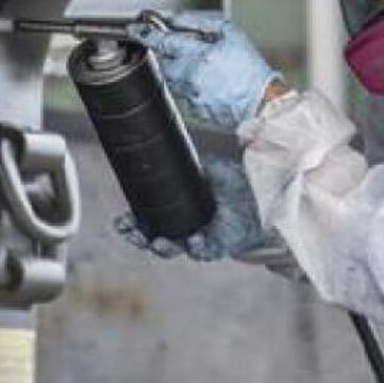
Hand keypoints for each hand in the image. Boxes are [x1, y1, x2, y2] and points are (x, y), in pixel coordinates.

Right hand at [114, 156, 266, 261]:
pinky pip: (202, 252)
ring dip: (162, 247)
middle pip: (152, 238)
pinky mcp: (217, 245)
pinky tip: (194, 239)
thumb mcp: (207, 163)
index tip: (120, 221)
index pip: (145, 219)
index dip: (131, 223)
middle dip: (138, 238)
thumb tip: (174, 130)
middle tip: (130, 232)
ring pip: (172, 249)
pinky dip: (196, 247)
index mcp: (174, 209)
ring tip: (157, 242)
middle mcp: (182, 226)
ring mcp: (198, 238)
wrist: (263, 193)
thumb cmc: (232, 179)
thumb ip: (190, 154)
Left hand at [127, 11, 278, 129]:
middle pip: (161, 60)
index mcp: (197, 56)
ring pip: (169, 77)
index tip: (134, 29)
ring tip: (204, 67)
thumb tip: (172, 18)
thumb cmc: (249, 69)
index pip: (160, 40)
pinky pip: (179, 91)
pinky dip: (187, 84)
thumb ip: (196, 22)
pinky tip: (208, 82)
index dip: (144, 33)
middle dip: (168, 52)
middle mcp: (188, 77)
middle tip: (188, 49)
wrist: (260, 102)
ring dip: (178, 68)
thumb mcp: (228, 33)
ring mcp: (187, 95)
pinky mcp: (189, 109)